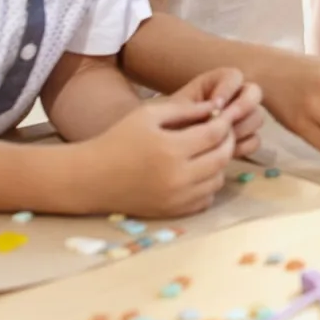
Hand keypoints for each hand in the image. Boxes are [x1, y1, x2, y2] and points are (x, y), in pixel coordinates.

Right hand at [88, 96, 234, 217]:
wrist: (91, 177)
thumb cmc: (119, 139)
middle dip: (227, 142)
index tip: (221, 116)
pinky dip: (207, 186)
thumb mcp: (149, 114)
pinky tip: (196, 173)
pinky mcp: (172, 212)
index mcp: (171, 148)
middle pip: (222, 158)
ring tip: (207, 151)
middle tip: (221, 133)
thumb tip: (215, 106)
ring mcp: (176, 198)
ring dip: (219, 164)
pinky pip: (205, 199)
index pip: (215, 134)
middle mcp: (177, 176)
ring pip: (217, 180)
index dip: (224, 123)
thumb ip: (185, 109)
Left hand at [173, 68, 263, 157]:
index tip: (216, 105)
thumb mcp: (176, 110)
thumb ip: (198, 106)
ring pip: (257, 117)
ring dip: (242, 128)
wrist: (163, 148)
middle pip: (254, 93)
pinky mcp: (243, 139)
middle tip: (227, 121)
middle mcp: (233, 97)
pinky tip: (225, 153)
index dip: (228, 89)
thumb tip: (218, 108)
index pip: (234, 76)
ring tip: (220, 139)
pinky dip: (243, 146)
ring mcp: (241, 118)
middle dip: (243, 107)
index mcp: (217, 83)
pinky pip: (254, 140)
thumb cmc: (167, 122)